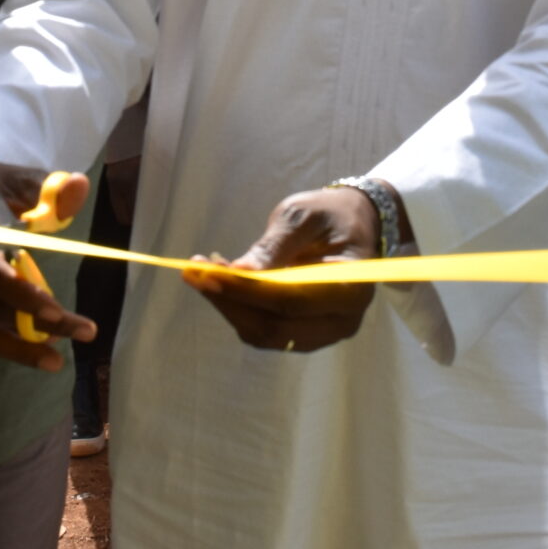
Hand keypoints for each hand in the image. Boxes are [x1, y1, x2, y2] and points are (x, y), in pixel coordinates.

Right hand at [0, 145, 94, 370]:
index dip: (20, 294)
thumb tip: (79, 185)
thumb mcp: (20, 178)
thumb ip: (48, 188)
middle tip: (84, 332)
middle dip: (35, 324)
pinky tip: (39, 348)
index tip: (56, 312)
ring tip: (57, 361)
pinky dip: (6, 342)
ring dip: (17, 347)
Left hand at [185, 185, 384, 352]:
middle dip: (231, 301)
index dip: (246, 291)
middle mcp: (342, 320)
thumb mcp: (302, 216)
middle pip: (275, 326)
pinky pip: (267, 332)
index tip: (207, 272)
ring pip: (266, 334)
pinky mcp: (307, 334)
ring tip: (202, 274)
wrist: (353, 225)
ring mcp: (325, 332)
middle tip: (195, 273)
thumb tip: (238, 273)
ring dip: (230, 307)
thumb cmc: (330, 215)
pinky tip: (222, 285)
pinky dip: (240, 311)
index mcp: (351, 287)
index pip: (290, 300)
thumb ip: (273, 247)